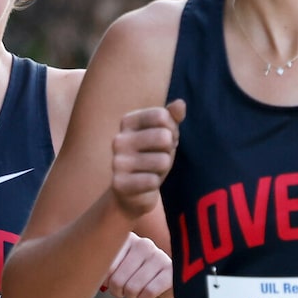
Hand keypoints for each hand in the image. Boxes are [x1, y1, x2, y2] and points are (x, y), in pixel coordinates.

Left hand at [100, 231, 175, 297]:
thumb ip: (100, 265)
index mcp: (125, 238)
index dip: (104, 280)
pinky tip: (147, 292)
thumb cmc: (131, 273)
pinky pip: (148, 292)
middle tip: (122, 290)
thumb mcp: (115, 266)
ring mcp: (158, 256)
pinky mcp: (170, 271)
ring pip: (132, 288)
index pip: (105, 266)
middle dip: (117, 291)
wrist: (161, 280)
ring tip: (134, 291)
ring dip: (131, 296)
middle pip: (117, 280)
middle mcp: (143, 244)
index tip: (109, 280)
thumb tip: (85, 274)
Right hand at [110, 100, 185, 219]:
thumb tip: (181, 104)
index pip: (162, 116)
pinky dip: (155, 184)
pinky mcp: (119, 184)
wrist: (133, 193)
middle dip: (169, 150)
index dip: (172, 130)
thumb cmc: (151, 158)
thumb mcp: (163, 135)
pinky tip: (145, 184)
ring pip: (162, 160)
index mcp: (127, 122)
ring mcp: (117, 162)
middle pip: (164, 136)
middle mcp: (119, 139)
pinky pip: (153, 181)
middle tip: (159, 157)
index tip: (165, 140)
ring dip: (163, 169)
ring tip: (151, 171)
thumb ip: (172, 118)